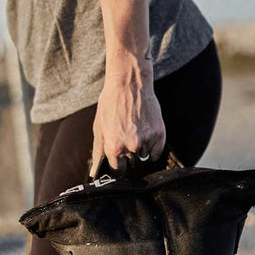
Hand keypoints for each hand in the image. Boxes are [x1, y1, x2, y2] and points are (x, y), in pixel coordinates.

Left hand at [91, 61, 165, 175]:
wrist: (129, 82)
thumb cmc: (111, 102)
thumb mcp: (99, 127)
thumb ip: (98, 151)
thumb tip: (95, 172)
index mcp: (114, 147)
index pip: (118, 170)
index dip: (118, 166)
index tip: (119, 161)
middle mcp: (132, 146)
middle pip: (133, 165)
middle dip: (129, 157)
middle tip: (127, 139)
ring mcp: (147, 140)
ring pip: (144, 157)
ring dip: (141, 149)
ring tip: (135, 130)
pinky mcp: (159, 134)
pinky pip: (156, 152)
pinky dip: (152, 147)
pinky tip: (146, 132)